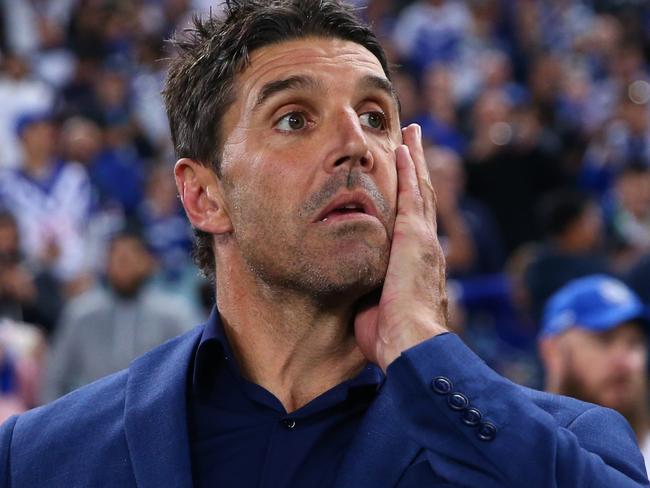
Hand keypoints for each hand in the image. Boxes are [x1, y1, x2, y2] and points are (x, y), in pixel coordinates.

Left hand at [354, 124, 448, 371]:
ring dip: (415, 160)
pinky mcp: (415, 236)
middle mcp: (425, 247)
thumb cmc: (392, 339)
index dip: (411, 199)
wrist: (411, 345)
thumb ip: (370, 294)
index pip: (413, 224)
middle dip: (417, 170)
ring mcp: (423, 239)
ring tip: (412, 134)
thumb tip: (356, 295)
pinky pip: (413, 194)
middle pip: (422, 199)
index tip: (406, 180)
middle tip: (414, 143)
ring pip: (420, 189)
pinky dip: (411, 169)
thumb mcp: (377, 311)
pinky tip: (405, 147)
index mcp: (416, 265)